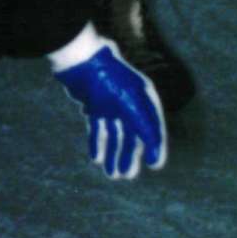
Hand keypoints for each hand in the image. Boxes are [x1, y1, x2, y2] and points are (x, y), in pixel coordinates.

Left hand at [51, 35, 166, 178]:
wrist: (81, 62)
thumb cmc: (110, 81)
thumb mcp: (131, 106)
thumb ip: (144, 128)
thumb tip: (154, 153)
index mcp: (145, 99)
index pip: (153, 127)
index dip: (155, 147)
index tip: (155, 165)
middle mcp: (130, 102)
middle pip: (133, 134)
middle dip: (130, 155)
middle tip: (127, 175)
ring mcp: (111, 104)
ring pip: (114, 134)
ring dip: (113, 154)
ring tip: (113, 174)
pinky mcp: (94, 106)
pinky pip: (98, 129)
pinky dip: (97, 143)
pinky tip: (97, 158)